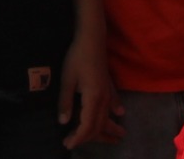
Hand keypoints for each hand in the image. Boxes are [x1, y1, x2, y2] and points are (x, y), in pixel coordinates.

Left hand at [57, 29, 115, 147]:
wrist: (91, 38)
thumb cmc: (77, 57)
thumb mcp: (67, 80)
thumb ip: (66, 102)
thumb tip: (63, 122)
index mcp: (93, 98)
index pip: (87, 126)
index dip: (78, 138)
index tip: (67, 144)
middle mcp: (104, 98)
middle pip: (98, 124)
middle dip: (88, 137)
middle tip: (73, 143)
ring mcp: (108, 91)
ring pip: (108, 116)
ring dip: (107, 129)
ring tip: (116, 139)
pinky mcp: (108, 84)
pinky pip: (113, 102)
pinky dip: (115, 110)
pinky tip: (119, 113)